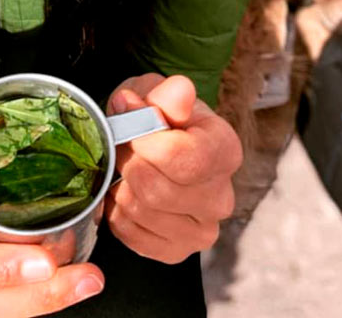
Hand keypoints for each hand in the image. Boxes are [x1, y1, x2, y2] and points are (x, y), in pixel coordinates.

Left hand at [104, 73, 241, 263]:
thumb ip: (165, 94)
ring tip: (123, 167)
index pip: (183, 160)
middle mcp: (222, 197)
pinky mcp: (176, 251)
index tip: (128, 127)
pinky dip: (116, 211)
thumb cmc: (155, 116)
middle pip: (157, 190)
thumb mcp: (155, 92)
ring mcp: (202, 231)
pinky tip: (125, 190)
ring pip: (140, 211)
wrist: (154, 144)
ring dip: (118, 185)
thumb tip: (177, 91)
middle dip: (127, 162)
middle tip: (120, 145)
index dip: (144, 143)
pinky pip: (130, 234)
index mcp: (225, 151)